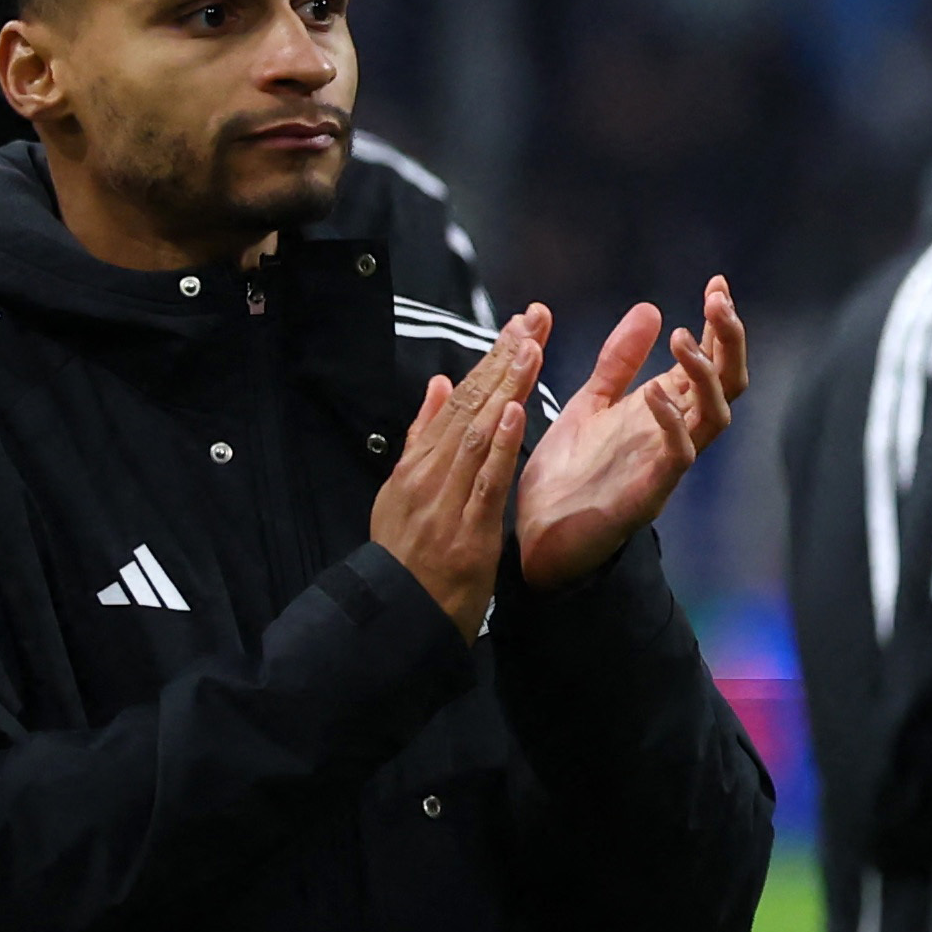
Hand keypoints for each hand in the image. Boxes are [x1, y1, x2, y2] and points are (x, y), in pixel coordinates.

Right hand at [370, 314, 538, 637]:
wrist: (399, 612)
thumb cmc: (407, 552)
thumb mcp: (402, 490)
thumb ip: (423, 437)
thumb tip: (440, 383)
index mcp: (419, 462)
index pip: (459, 400)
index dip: (490, 361)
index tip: (517, 326)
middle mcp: (430, 472)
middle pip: (470, 406)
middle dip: (503, 359)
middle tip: (532, 318)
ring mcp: (446, 499)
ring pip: (480, 433)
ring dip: (506, 388)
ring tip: (529, 346)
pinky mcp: (466, 528)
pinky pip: (486, 480)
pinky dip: (501, 444)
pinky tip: (515, 411)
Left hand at [516, 280, 749, 588]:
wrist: (534, 539)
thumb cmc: (566, 476)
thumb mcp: (591, 402)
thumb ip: (621, 361)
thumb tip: (652, 308)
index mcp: (664, 412)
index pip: (710, 362)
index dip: (719, 324)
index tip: (716, 284)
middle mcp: (675, 434)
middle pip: (728, 384)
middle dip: (729, 341)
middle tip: (719, 301)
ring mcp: (666, 464)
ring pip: (714, 417)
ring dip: (704, 375)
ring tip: (683, 339)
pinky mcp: (649, 493)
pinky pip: (679, 456)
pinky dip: (672, 421)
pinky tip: (654, 392)